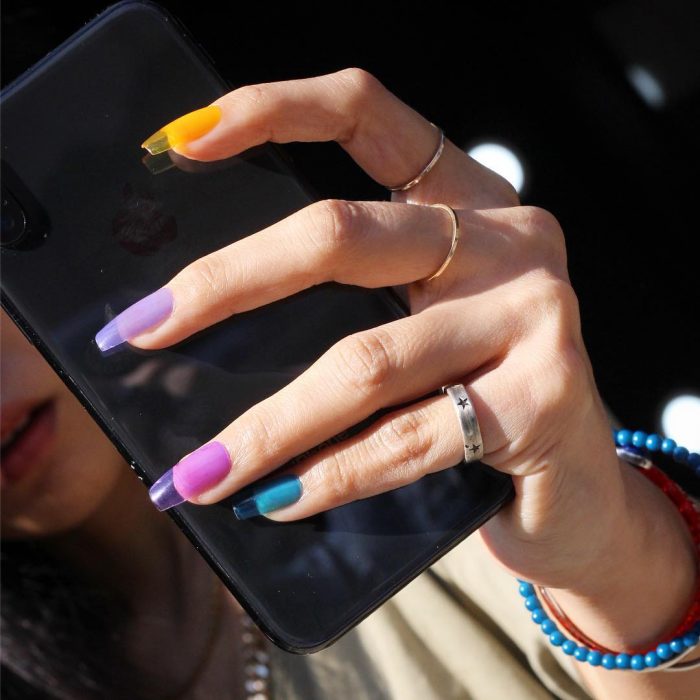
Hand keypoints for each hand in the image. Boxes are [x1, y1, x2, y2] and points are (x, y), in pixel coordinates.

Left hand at [97, 69, 625, 590]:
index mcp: (464, 199)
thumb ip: (346, 307)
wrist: (573, 489)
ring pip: (364, 360)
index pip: (368, 115)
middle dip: (225, 285)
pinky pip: (407, 439)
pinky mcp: (547, 397)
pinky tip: (278, 499)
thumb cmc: (474, 396)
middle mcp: (506, 238)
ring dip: (266, 425)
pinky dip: (331, 475)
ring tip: (200, 473)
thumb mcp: (415, 322)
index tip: (182, 143)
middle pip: (339, 234)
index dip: (273, 111)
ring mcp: (535, 312)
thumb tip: (204, 325)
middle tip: (142, 331)